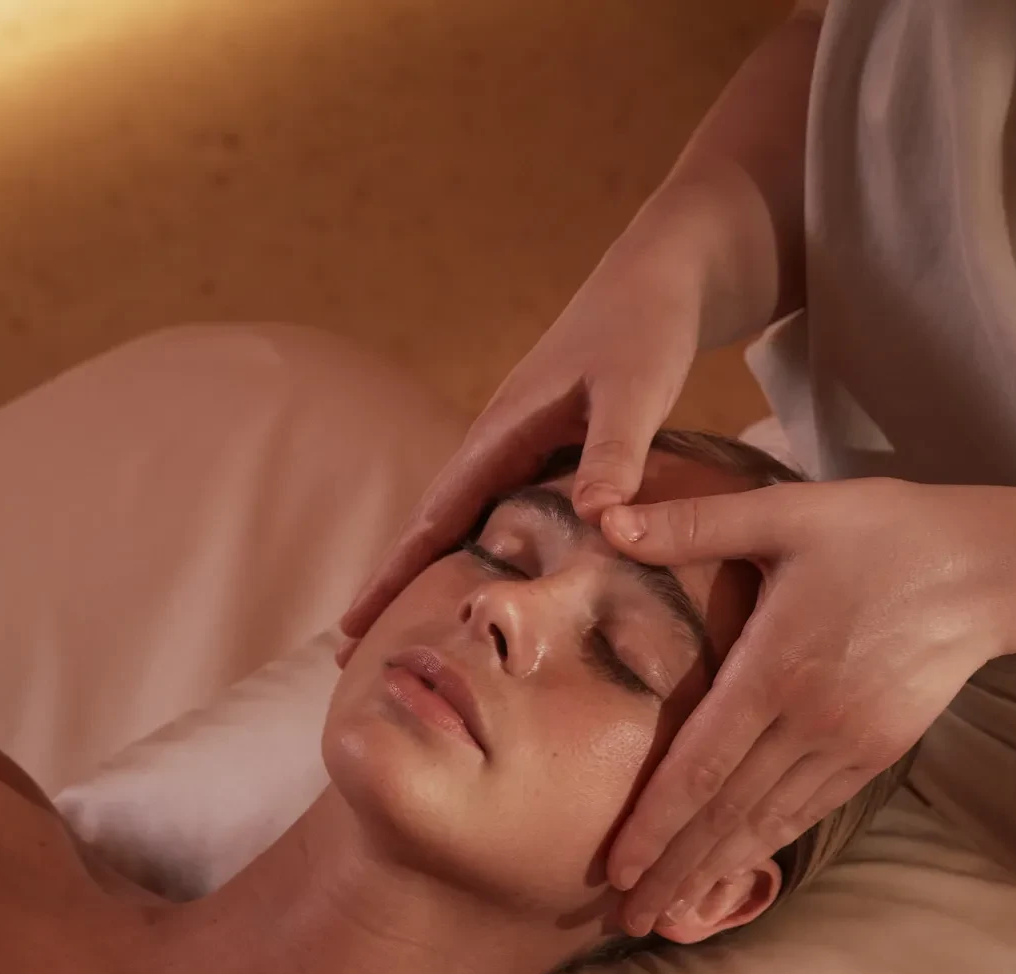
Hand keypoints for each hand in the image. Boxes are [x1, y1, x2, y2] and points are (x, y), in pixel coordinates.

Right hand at [336, 243, 705, 653]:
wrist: (663, 274)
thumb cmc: (646, 328)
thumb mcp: (636, 390)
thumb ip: (614, 454)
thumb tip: (595, 524)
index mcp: (502, 432)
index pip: (434, 518)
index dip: (395, 575)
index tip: (353, 627)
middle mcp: (497, 443)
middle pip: (431, 529)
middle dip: (391, 588)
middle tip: (353, 656)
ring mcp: (518, 447)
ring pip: (462, 523)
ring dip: (430, 574)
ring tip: (400, 632)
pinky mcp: (546, 450)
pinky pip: (501, 514)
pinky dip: (478, 552)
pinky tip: (481, 585)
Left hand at [600, 478, 1015, 932]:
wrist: (989, 571)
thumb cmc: (883, 531)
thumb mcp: (788, 511)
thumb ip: (694, 523)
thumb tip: (606, 518)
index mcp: (775, 671)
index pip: (701, 767)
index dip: (655, 824)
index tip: (616, 868)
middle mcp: (809, 723)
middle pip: (727, 814)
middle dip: (674, 870)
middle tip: (627, 918)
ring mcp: (847, 745)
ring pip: (767, 822)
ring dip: (715, 870)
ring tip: (671, 912)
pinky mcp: (877, 753)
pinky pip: (809, 810)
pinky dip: (767, 844)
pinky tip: (737, 867)